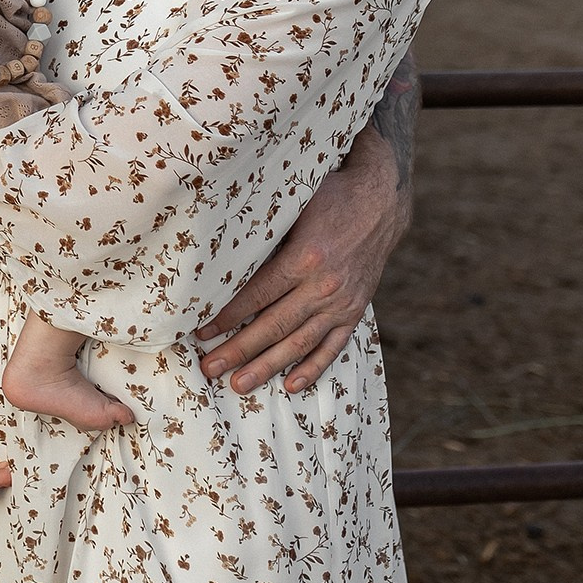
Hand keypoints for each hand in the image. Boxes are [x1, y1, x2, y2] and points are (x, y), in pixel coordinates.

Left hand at [196, 134, 409, 392]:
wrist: (381, 201)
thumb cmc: (328, 196)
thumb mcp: (293, 205)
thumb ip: (264, 233)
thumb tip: (219, 252)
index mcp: (305, 257)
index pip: (257, 294)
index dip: (227, 316)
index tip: (201, 332)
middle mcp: (325, 285)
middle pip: (274, 325)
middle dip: (239, 350)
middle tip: (210, 369)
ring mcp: (342, 302)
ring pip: (300, 342)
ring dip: (268, 366)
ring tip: (240, 385)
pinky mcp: (355, 311)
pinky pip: (333, 346)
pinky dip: (313, 367)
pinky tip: (292, 385)